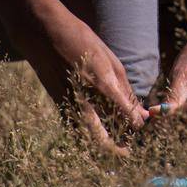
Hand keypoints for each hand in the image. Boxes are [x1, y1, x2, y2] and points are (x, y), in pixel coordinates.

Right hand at [12, 0, 148, 156]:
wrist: (43, 35)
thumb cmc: (81, 40)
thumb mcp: (109, 58)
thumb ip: (125, 88)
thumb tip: (141, 113)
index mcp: (101, 83)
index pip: (125, 115)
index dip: (136, 125)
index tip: (143, 126)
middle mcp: (84, 100)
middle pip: (102, 140)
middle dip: (117, 150)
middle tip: (128, 152)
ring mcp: (68, 106)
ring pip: (86, 140)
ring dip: (101, 146)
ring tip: (116, 144)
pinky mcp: (58, 107)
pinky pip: (75, 129)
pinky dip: (87, 136)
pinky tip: (98, 132)